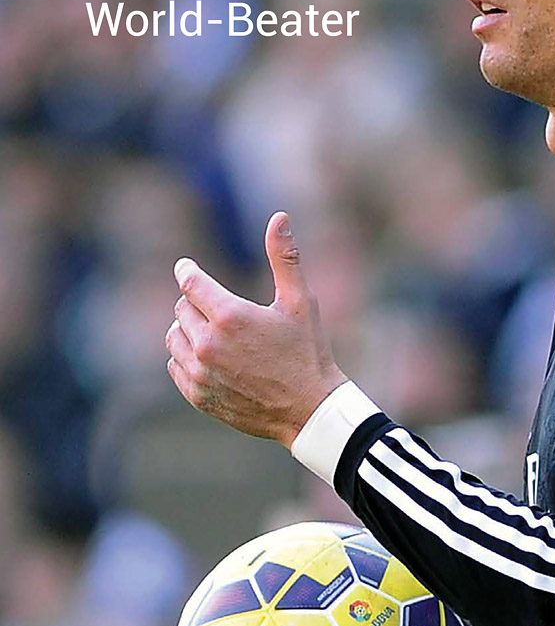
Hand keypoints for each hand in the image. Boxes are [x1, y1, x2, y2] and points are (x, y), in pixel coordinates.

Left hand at [166, 212, 346, 447]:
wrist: (309, 409)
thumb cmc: (308, 351)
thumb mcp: (300, 301)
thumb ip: (285, 257)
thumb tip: (279, 217)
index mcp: (230, 315)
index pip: (190, 282)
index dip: (187, 270)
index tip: (186, 267)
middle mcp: (208, 344)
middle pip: (182, 308)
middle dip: (198, 303)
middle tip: (220, 308)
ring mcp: (200, 372)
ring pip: (174, 336)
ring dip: (188, 329)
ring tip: (214, 332)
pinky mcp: (198, 395)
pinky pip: (175, 365)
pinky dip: (186, 357)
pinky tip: (209, 357)